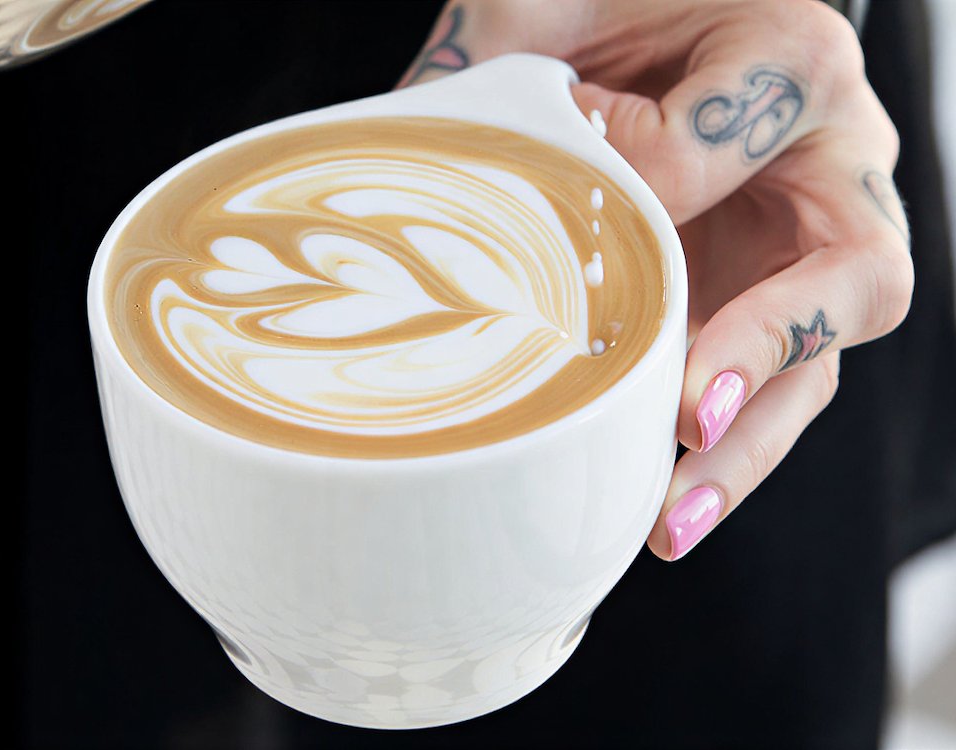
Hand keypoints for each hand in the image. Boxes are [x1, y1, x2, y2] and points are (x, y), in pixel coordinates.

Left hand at [401, 0, 913, 559]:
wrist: (610, 24)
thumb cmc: (586, 7)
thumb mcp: (545, 4)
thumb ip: (518, 64)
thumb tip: (468, 178)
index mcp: (792, 62)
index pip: (746, 129)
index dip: (659, 165)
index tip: (579, 172)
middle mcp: (831, 160)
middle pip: (852, 278)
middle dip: (766, 356)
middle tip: (685, 417)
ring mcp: (803, 246)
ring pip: (815, 366)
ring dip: (745, 448)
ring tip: (671, 517)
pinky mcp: (759, 304)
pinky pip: (764, 392)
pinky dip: (717, 456)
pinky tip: (659, 509)